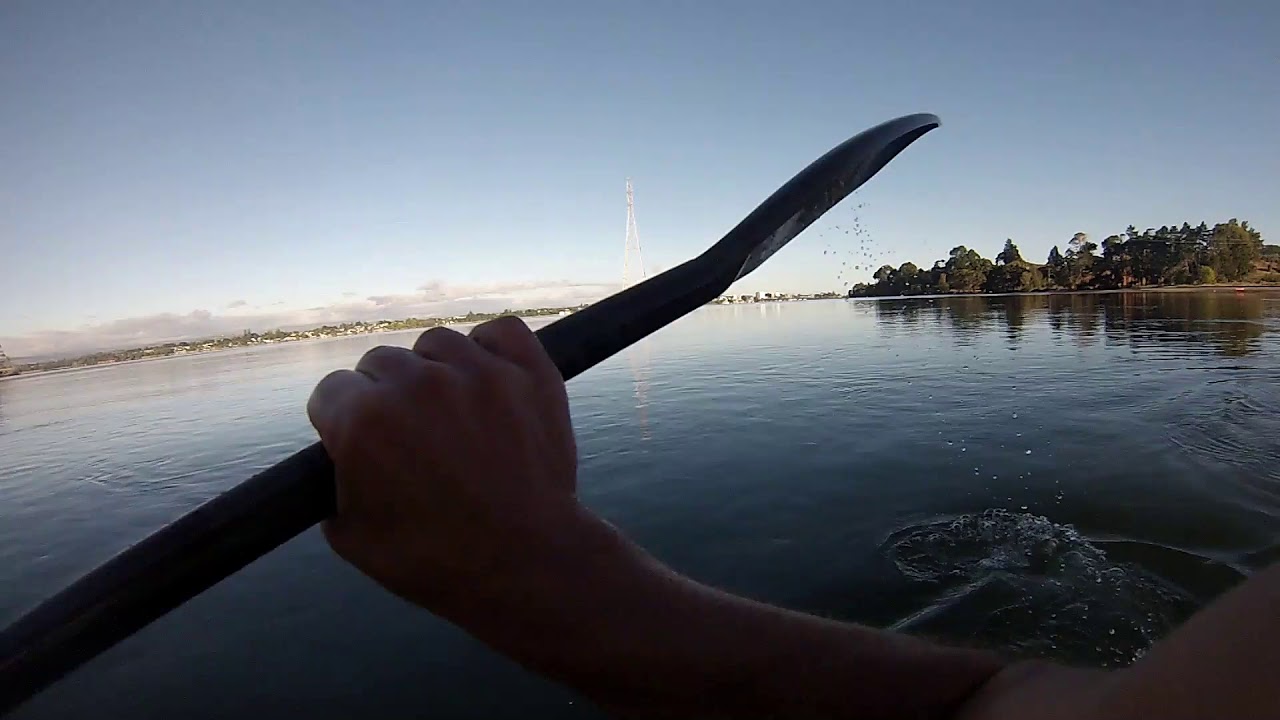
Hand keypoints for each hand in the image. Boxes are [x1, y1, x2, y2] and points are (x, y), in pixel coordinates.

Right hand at [306, 317, 582, 615]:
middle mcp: (416, 383)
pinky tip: (487, 380)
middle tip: (414, 439)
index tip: (362, 445)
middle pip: (380, 364)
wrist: (526, 564)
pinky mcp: (528, 372)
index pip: (331, 392)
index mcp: (362, 420)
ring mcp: (476, 372)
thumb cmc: (435, 560)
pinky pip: (500, 332)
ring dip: (436, 373)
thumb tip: (340, 455)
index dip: (341, 423)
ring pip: (436, 345)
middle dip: (387, 398)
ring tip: (453, 417)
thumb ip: (333, 480)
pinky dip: (492, 349)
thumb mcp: (350, 535)